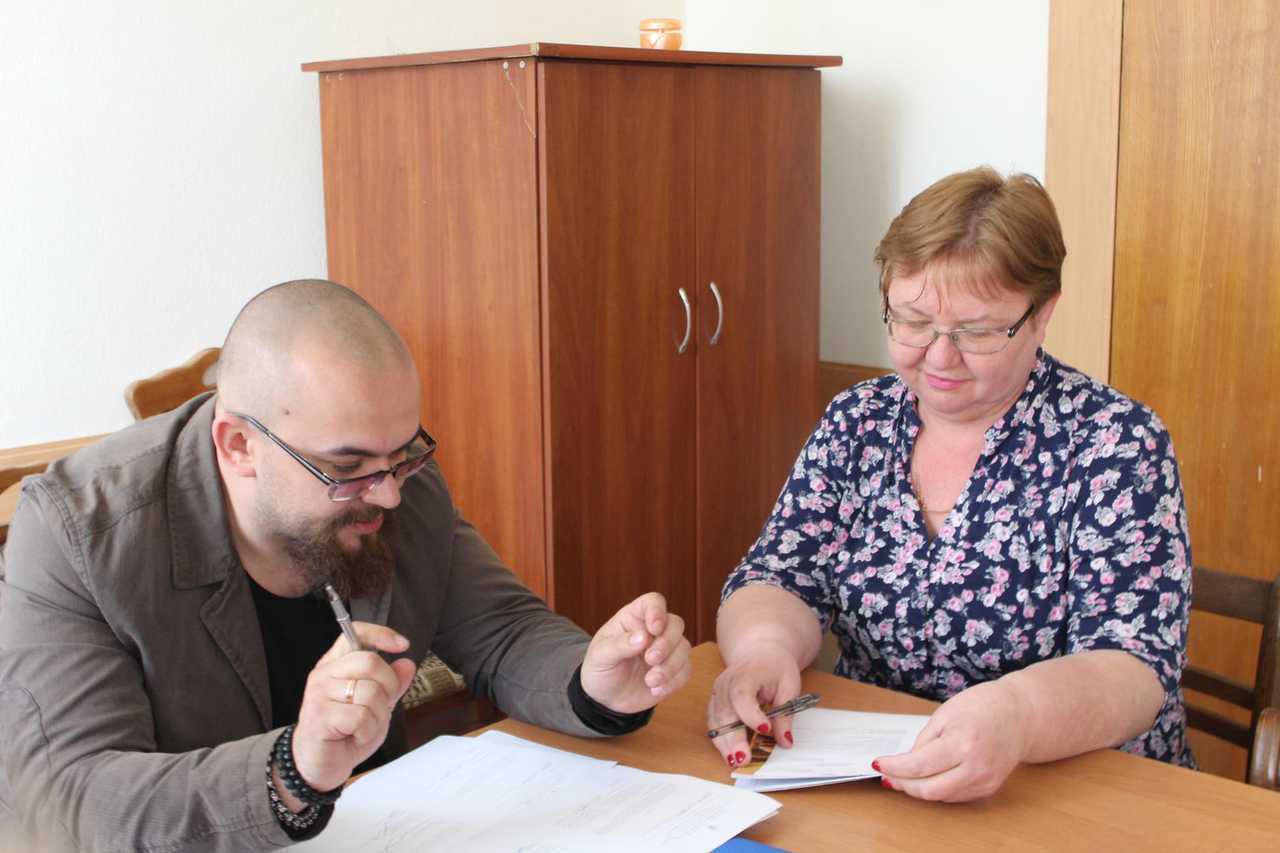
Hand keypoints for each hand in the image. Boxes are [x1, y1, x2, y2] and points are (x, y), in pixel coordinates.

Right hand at [288, 623, 416, 793]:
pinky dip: (368, 731)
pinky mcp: (320, 716)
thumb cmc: (346, 733)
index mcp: (336, 664)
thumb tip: (407, 664)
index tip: (402, 645)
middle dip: (388, 686)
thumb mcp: (376, 706)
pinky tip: (357, 736)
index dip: (382, 634)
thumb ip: (392, 684)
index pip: (356, 633)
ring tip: (365, 726)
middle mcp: (325, 674)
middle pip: (370, 662)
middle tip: (382, 706)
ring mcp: (319, 694)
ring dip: (378, 715)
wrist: (319, 765)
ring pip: (370, 692)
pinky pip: (361, 717)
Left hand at [580, 592, 691, 714]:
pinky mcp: (674, 670)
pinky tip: (656, 689)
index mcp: (634, 618)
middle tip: (650, 659)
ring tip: (650, 681)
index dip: (657, 612)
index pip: (653, 602)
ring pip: (684, 647)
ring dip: (670, 666)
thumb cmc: (600, 669)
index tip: (654, 629)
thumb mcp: (601, 656)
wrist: (606, 698)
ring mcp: (666, 650)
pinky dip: (674, 681)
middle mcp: (654, 631)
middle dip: (667, 643)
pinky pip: (686, 670)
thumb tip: (643, 637)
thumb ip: (619, 645)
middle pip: (675, 624)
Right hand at [707, 644, 803, 770]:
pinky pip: (714, 724)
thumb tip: (785, 741)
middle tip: (744, 759)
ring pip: (716, 721)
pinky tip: (729, 755)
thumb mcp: (789, 686)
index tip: (765, 728)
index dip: (751, 714)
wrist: (760, 652)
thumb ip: (785, 714)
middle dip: (733, 738)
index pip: (741, 695)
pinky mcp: (715, 703)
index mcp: (746, 674)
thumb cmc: (776, 667)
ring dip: (724, 743)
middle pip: (725, 712)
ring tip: (735, 762)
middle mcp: (725, 683)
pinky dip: (721, 740)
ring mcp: (717, 693)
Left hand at [875, 679, 1030, 801]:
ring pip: (941, 796)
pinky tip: (925, 780)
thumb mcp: (945, 714)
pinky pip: (956, 796)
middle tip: (887, 775)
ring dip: (917, 790)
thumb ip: (925, 740)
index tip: (878, 763)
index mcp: (962, 742)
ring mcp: (985, 780)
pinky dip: (937, 790)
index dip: (894, 767)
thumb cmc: (982, 706)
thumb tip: (906, 763)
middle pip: (929, 788)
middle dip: (903, 784)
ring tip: (901, 778)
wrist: (1020, 714)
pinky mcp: (989, 788)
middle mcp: (976, 766)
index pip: (919, 765)